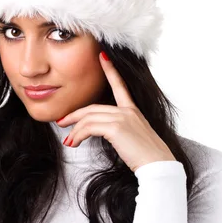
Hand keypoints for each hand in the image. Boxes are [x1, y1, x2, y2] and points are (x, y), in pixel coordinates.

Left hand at [56, 52, 175, 172]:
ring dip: (74, 129)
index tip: (103, 56)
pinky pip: (88, 127)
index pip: (120, 86)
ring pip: (88, 118)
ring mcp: (122, 117)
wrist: (158, 166)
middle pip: (93, 108)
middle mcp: (128, 111)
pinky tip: (74, 143)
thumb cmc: (148, 157)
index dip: (111, 69)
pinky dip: (78, 135)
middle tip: (62, 121)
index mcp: (133, 111)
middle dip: (75, 114)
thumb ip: (122, 132)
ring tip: (68, 140)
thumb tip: (105, 135)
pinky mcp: (116, 127)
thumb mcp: (135, 139)